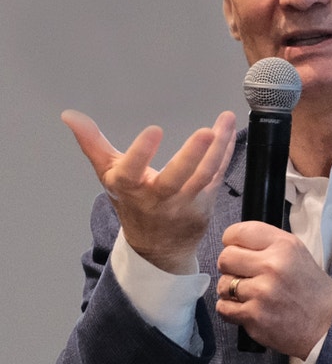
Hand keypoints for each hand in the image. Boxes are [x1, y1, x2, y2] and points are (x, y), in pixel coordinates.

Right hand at [62, 109, 235, 273]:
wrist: (158, 248)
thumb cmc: (132, 203)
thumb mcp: (109, 174)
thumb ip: (92, 143)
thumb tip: (70, 115)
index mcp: (130, 188)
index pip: (132, 172)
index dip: (141, 153)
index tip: (154, 130)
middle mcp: (158, 199)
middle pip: (176, 179)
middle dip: (191, 156)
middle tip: (205, 133)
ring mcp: (185, 203)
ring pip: (204, 177)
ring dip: (218, 149)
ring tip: (225, 123)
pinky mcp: (205, 203)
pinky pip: (218, 175)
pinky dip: (225, 153)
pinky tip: (229, 129)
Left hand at [216, 221, 331, 358]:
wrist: (325, 323)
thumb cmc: (309, 287)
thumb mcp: (297, 252)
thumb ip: (267, 243)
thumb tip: (233, 243)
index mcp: (283, 246)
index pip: (238, 232)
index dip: (232, 241)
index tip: (236, 249)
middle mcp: (271, 266)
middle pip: (225, 258)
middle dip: (230, 266)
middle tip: (242, 274)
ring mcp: (261, 292)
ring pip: (222, 285)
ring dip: (231, 291)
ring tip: (249, 294)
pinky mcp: (254, 316)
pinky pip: (223, 308)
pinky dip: (231, 309)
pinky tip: (247, 308)